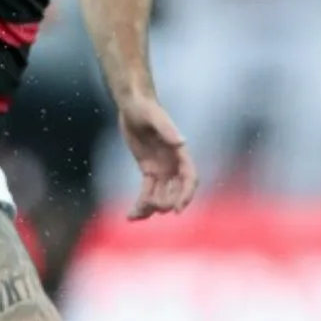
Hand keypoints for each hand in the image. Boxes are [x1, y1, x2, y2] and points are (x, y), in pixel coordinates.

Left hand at [116, 95, 198, 219]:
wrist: (132, 104)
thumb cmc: (145, 106)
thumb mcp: (154, 115)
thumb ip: (167, 128)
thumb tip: (182, 142)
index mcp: (179, 152)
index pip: (189, 178)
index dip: (186, 195)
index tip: (178, 209)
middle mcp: (173, 163)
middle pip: (175, 191)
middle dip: (166, 203)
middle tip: (150, 206)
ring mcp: (161, 169)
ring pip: (161, 195)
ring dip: (151, 208)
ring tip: (135, 214)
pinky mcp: (148, 171)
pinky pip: (146, 192)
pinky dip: (140, 205)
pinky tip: (130, 216)